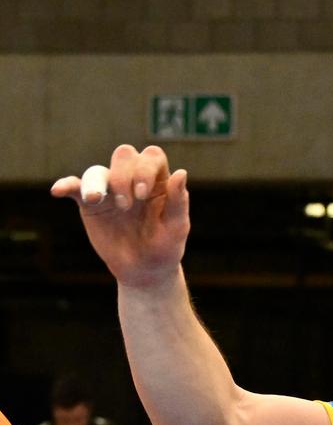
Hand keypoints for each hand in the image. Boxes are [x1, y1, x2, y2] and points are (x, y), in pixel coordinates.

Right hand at [50, 144, 191, 288]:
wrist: (144, 270)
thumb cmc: (165, 246)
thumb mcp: (176, 227)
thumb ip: (178, 201)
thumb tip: (182, 172)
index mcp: (158, 181)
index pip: (151, 156)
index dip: (145, 168)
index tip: (142, 195)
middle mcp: (133, 180)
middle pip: (124, 155)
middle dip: (123, 176)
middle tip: (127, 206)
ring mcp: (110, 190)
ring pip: (99, 170)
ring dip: (97, 183)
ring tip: (96, 200)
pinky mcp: (90, 203)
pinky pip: (75, 187)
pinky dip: (66, 185)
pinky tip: (59, 191)